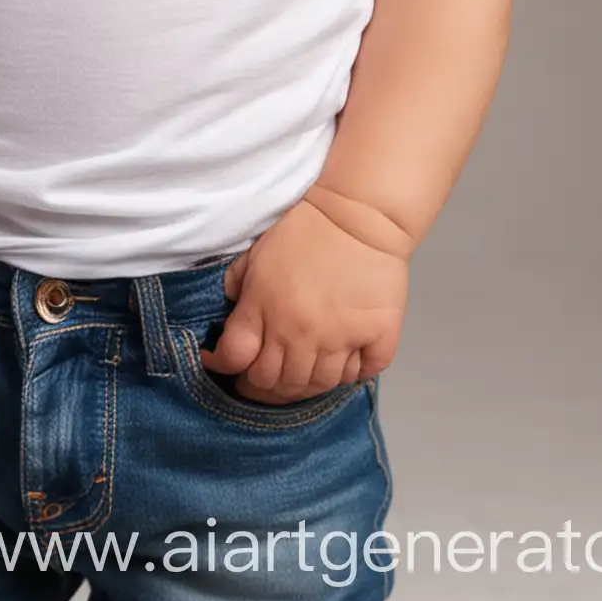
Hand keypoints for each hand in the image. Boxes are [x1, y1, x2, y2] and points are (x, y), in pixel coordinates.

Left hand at [197, 196, 408, 404]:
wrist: (358, 213)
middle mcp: (299, 332)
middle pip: (273, 384)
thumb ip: (235, 287)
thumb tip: (227, 317)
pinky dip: (347, 376)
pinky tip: (340, 365)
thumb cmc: (305, 229)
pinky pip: (358, 376)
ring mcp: (339, 339)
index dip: (225, 367)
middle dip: (261, 387)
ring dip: (303, 387)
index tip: (225, 366)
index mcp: (264, 309)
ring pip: (315, 387)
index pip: (235, 359)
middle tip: (262, 382)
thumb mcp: (255, 253)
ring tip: (300, 376)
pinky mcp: (376, 338)